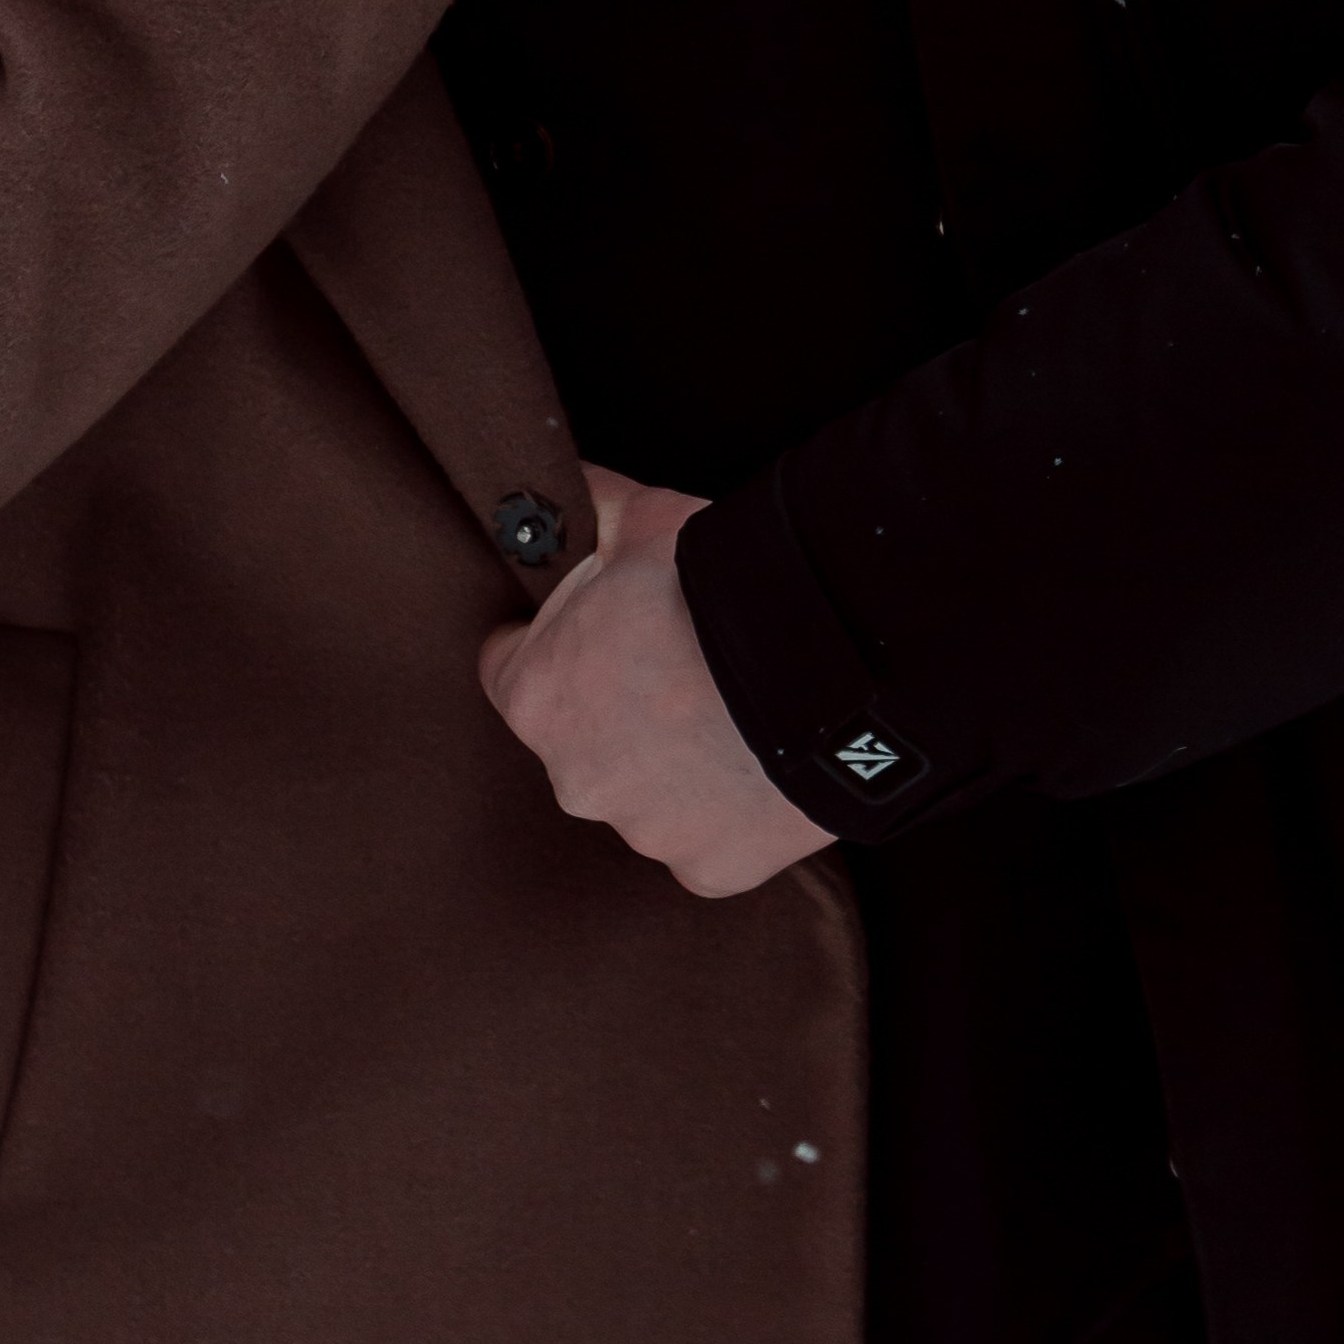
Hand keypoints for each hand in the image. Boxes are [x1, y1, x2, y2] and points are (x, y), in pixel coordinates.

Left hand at [481, 467, 835, 899]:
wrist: (832, 661)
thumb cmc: (722, 587)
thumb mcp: (642, 516)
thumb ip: (583, 504)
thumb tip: (552, 477)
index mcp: (538, 696)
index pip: (511, 669)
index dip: (555, 643)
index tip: (600, 631)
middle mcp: (575, 777)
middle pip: (580, 741)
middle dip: (619, 710)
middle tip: (682, 669)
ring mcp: (644, 830)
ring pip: (645, 794)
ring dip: (675, 764)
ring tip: (734, 716)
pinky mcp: (710, 866)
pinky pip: (706, 840)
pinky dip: (728, 810)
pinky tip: (762, 767)